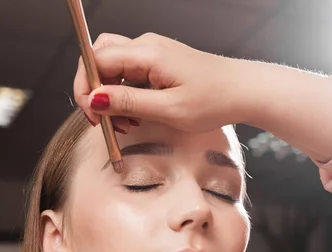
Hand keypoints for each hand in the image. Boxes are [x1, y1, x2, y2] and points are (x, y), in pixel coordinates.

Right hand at [74, 32, 331, 161]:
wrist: (245, 91)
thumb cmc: (215, 100)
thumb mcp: (169, 109)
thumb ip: (128, 103)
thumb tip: (93, 99)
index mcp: (147, 52)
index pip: (95, 61)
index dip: (86, 89)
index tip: (92, 117)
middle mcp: (147, 46)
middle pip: (100, 59)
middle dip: (95, 91)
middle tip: (105, 122)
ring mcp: (154, 53)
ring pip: (114, 68)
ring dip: (112, 96)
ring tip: (127, 124)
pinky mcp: (161, 64)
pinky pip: (132, 75)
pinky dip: (127, 95)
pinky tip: (138, 116)